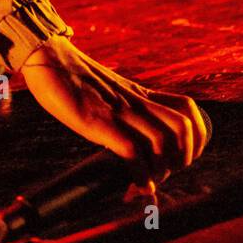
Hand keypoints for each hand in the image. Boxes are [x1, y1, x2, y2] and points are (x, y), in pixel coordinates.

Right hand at [20, 35, 209, 191]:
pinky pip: (131, 150)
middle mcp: (135, 102)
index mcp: (140, 94)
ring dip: (162, 169)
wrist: (47, 57)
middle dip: (184, 157)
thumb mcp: (108, 93)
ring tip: (148, 180)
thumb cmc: (73, 79)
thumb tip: (130, 141)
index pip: (187, 109)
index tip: (179, 157)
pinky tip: (136, 185)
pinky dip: (140, 174)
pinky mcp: (98, 121)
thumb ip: (122, 110)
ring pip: (164, 140)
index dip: (195, 137)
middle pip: (184, 127)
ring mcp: (118, 111)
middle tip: (165, 173)